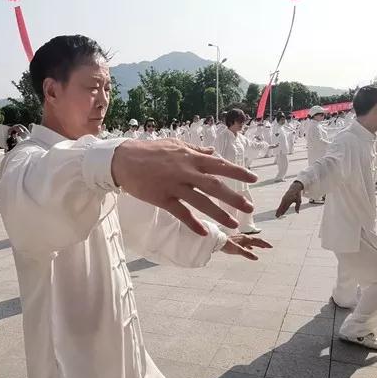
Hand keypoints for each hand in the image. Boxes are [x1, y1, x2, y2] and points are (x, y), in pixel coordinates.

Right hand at [111, 138, 256, 234]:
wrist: (123, 160)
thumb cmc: (149, 151)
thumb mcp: (175, 145)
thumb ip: (196, 151)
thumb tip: (214, 153)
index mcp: (190, 158)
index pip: (219, 165)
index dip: (238, 172)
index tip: (253, 178)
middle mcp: (186, 172)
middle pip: (215, 186)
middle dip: (234, 198)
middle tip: (249, 208)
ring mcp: (174, 186)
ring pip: (201, 202)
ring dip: (219, 214)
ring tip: (233, 224)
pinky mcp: (162, 198)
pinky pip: (180, 213)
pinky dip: (192, 223)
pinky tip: (204, 233)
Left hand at [222, 233, 272, 260]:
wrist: (218, 241)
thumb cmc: (227, 245)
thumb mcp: (238, 251)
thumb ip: (247, 254)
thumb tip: (256, 258)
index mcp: (246, 239)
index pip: (258, 241)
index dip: (265, 244)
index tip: (271, 246)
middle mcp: (244, 237)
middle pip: (256, 240)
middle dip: (262, 243)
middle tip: (268, 247)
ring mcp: (240, 239)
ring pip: (251, 241)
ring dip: (257, 244)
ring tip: (261, 247)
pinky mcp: (237, 241)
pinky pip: (246, 243)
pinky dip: (250, 245)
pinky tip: (250, 248)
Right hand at [276, 181, 303, 216]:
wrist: (294, 188)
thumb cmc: (297, 195)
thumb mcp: (299, 201)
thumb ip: (297, 207)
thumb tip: (297, 213)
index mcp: (289, 200)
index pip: (285, 207)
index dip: (283, 211)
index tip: (281, 215)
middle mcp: (285, 199)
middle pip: (281, 207)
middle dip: (279, 212)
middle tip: (276, 216)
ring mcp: (283, 199)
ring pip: (280, 206)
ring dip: (278, 210)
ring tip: (276, 215)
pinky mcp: (283, 199)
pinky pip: (281, 204)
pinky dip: (279, 208)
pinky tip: (278, 210)